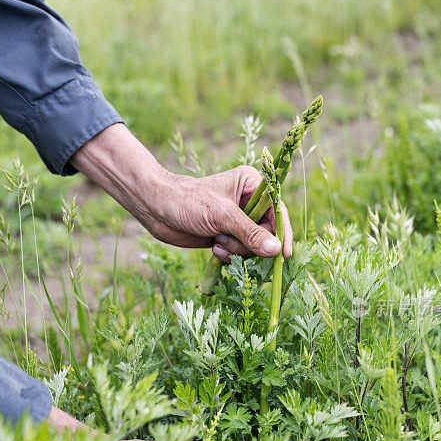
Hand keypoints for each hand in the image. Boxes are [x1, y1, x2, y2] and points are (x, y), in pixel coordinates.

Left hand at [70, 123, 292, 261]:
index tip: (284, 254)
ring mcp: (237, 220)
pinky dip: (229, 255)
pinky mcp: (226, 234)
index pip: (278, 210)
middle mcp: (248, 201)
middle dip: (250, 243)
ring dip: (237, 250)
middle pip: (267, 232)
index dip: (282, 233)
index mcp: (252, 185)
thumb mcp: (222, 216)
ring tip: (218, 243)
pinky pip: (239, 252)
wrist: (156, 209)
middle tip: (230, 243)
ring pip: (253, 245)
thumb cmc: (188, 202)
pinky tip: (214, 248)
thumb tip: (275, 250)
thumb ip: (250, 233)